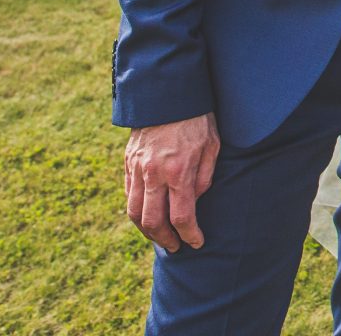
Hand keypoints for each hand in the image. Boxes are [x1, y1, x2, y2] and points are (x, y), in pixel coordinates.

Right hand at [124, 113, 220, 251]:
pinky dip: (136, 210)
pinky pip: (128, 194)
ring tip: (160, 237)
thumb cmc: (197, 118)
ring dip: (146, 231)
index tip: (197, 242)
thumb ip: (204, 177)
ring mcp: (137, 168)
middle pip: (153, 221)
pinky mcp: (128, 161)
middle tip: (176, 247)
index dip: (189, 235)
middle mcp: (154, 174)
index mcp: (178, 171)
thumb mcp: (213, 146)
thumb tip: (195, 201)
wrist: (167, 93)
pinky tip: (147, 215)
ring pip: (134, 212)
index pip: (181, 217)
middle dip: (165, 240)